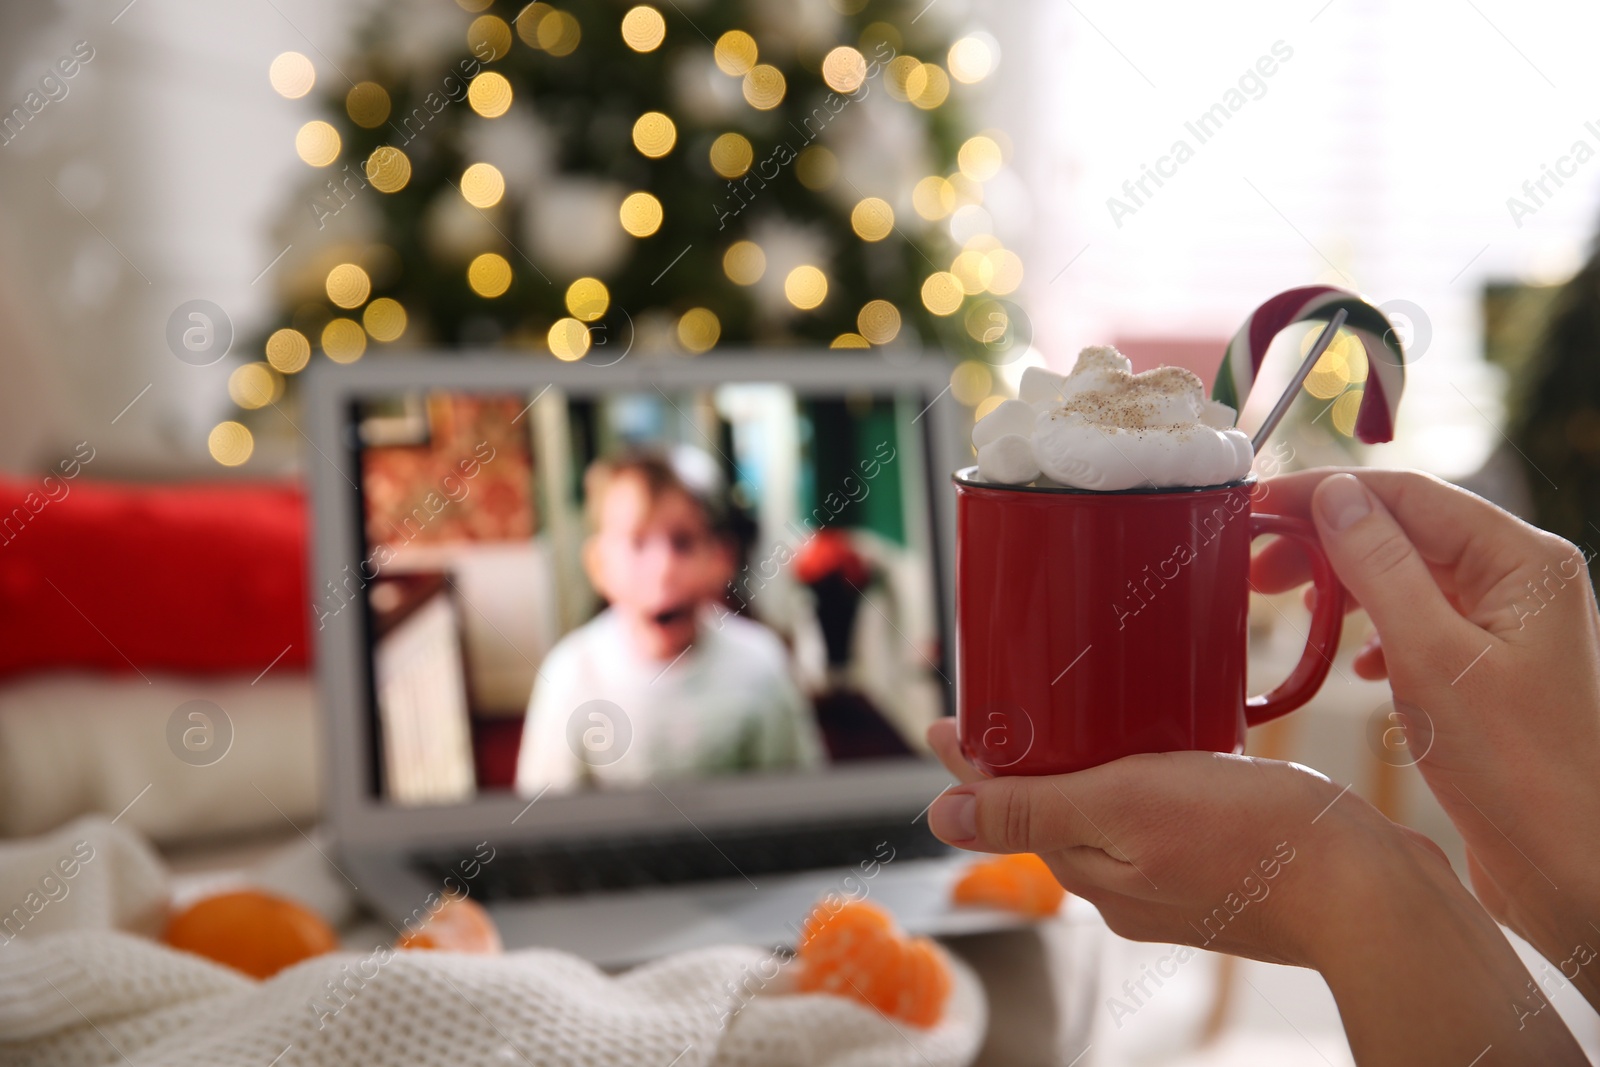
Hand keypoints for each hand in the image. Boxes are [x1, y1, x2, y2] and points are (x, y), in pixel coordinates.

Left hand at [925, 720, 1588, 1064]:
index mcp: (1094, 871)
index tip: (948, 718)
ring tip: (1077, 717)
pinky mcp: (1228, 866)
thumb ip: (1036, 811)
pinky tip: (1167, 747)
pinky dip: (1148, 779)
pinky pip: (1165, 817)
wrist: (1375, 890)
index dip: (976, 760)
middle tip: (1007, 707)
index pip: (1009, 807)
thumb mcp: (1127, 807)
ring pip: (1111, 815)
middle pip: (1055, 812)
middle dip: (1026, 763)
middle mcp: (1128, 886)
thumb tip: (942, 814)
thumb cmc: (1259, 839)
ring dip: (1087, 768)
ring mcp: (1180, 881)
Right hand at [1252, 469, 1599, 1001]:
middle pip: (1406, 529)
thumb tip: (1334, 494)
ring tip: (1293, 616)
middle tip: (1255, 572)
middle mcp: (1523, 580)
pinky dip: (1376, 633)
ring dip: (1346, 587)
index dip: (1323, 493)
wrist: (1573, 870)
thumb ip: (1380, 567)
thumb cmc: (1519, 773)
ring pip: (1409, 576)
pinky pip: (1422, 623)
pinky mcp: (1495, 668)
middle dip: (1326, 544)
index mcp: (1523, 561)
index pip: (1407, 493)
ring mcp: (1512, 625)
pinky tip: (1356, 667)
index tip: (1254, 506)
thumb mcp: (1432, 660)